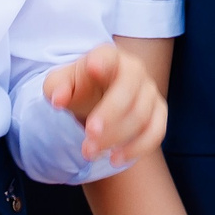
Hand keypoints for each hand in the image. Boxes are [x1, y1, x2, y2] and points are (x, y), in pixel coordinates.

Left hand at [44, 41, 166, 165]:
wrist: (95, 98)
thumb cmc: (77, 87)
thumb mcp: (59, 84)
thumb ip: (56, 88)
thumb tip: (58, 100)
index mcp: (107, 56)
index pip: (108, 55)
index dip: (102, 61)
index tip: (92, 67)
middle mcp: (134, 70)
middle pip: (129, 91)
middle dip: (110, 115)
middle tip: (89, 134)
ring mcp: (149, 91)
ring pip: (141, 115)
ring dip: (116, 137)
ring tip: (90, 152)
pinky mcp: (158, 112)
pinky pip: (155, 132)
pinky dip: (137, 148)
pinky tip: (115, 159)